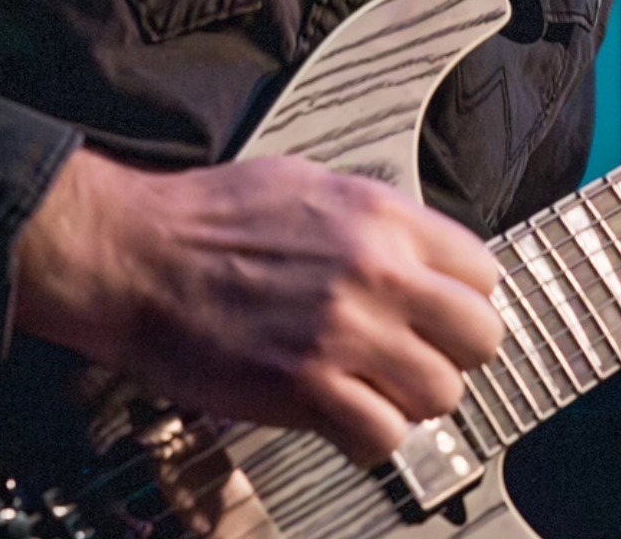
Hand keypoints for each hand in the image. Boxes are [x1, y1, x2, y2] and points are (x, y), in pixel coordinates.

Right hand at [13, 149, 503, 464]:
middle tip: (421, 354)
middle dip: (455, 351)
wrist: (139, 254)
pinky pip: (383, 436)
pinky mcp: (306, 387)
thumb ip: (374, 218)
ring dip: (414, 398)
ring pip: (441, 394)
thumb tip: (415, 248)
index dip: (465, 297)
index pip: (481, 270)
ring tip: (379, 387)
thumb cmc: (210, 216)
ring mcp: (344, 332)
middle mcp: (375, 272)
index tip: (445, 311)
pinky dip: (370, 436)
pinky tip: (345, 415)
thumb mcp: (310, 183)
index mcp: (379, 216)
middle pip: (480, 336)